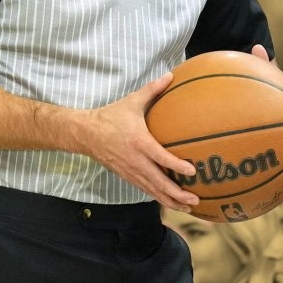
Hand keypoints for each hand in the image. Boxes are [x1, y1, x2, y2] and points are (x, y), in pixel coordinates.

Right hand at [79, 73, 199, 211]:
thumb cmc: (110, 117)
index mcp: (139, 142)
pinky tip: (170, 202)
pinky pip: (145, 189)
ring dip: (171, 200)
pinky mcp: (126, 176)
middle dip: (178, 194)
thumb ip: (152, 90)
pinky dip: (159, 197)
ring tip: (188, 208)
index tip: (193, 171)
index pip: (161, 157)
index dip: (177, 166)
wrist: (86, 133)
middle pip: (159, 182)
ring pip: (153, 190)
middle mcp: (136, 160)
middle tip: (196, 199)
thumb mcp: (131, 102)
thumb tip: (170, 75)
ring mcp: (130, 171)